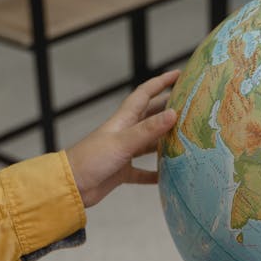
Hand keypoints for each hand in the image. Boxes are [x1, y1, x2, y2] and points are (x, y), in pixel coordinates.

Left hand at [66, 70, 178, 207]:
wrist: (70, 185)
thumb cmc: (91, 158)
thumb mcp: (122, 142)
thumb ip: (148, 129)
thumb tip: (173, 114)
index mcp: (124, 120)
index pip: (145, 94)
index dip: (161, 82)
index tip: (178, 74)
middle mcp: (125, 133)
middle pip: (150, 117)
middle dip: (168, 109)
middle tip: (189, 107)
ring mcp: (124, 152)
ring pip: (149, 143)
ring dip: (165, 141)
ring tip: (186, 139)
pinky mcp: (122, 171)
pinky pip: (143, 171)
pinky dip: (155, 173)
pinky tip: (169, 176)